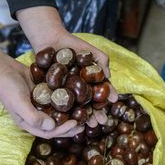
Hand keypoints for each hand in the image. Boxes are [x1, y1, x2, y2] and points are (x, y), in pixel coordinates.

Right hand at [0, 37, 79, 138]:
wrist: (4, 69)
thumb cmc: (8, 88)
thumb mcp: (18, 103)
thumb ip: (33, 116)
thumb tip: (52, 126)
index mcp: (30, 123)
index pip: (49, 132)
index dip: (63, 130)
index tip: (75, 124)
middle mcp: (38, 115)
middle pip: (57, 124)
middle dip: (71, 125)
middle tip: (84, 122)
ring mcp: (43, 104)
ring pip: (59, 112)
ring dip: (71, 113)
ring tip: (84, 112)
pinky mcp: (46, 93)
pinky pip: (58, 99)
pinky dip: (67, 100)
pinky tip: (78, 97)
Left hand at [16, 6, 118, 134]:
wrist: (51, 40)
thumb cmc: (73, 45)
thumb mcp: (91, 52)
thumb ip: (102, 61)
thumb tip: (109, 77)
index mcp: (89, 82)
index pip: (100, 94)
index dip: (106, 100)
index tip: (113, 104)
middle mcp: (78, 90)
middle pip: (88, 105)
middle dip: (95, 114)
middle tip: (99, 122)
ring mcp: (65, 93)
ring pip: (75, 108)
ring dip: (82, 117)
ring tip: (87, 124)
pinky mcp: (51, 93)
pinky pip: (58, 105)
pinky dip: (64, 113)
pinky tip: (70, 119)